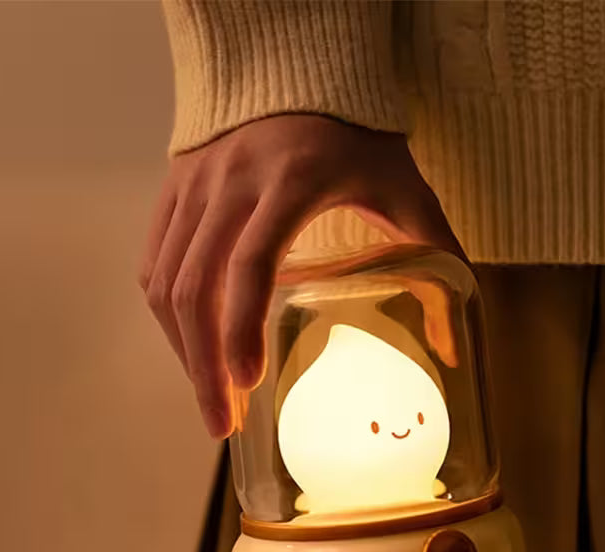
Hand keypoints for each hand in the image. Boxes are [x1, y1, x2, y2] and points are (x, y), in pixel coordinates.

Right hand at [139, 114, 464, 438]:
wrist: (295, 74)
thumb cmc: (355, 136)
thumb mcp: (404, 187)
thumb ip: (435, 254)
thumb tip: (450, 344)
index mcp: (290, 181)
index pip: (250, 263)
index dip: (241, 329)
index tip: (247, 387)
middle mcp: (229, 183)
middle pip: (195, 288)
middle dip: (204, 368)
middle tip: (222, 425)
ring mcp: (193, 186)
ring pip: (164, 282)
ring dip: (182, 350)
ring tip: (209, 399)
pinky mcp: (173, 191)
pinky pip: (154, 264)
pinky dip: (168, 317)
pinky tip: (190, 351)